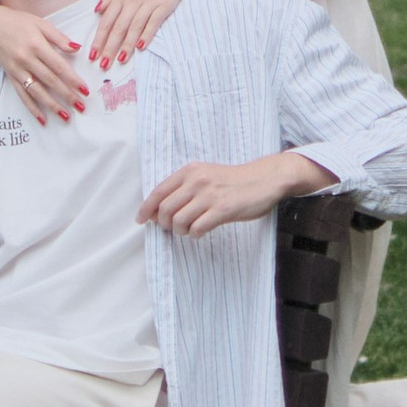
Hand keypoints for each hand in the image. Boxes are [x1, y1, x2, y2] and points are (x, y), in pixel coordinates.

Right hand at [0, 0, 88, 123]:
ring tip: (65, 116)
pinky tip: (42, 118)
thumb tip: (77, 49)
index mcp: (37, 45)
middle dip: (66, 95)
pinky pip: (22, 95)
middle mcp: (26, 59)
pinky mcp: (11, 77)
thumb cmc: (18, 23)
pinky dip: (32, 108)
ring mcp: (17, 70)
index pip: (58, 66)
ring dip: (51, 105)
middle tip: (81, 106)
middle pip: (50, 80)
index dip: (72, 79)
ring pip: (36, 91)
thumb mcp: (40, 24)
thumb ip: (59, 38)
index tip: (84, 90)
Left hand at [91, 0, 264, 65]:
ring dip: (126, 45)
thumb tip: (97, 10)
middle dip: (109, 47)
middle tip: (103, 64)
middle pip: (118, 27)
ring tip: (120, 60)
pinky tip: (141, 47)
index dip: (99, 39)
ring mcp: (148, 4)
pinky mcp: (163, 7)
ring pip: (134, 28)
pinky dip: (147, 35)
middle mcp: (132, 0)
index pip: (106, 21)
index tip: (92, 54)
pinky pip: (153, 23)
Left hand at [138, 148, 327, 237]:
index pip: (158, 191)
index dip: (146, 208)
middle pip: (164, 210)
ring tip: (190, 229)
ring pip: (178, 221)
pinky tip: (201, 231)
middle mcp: (196, 181)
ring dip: (181, 231)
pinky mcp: (223, 210)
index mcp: (189, 171)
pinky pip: (197, 229)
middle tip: (172, 228)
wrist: (264, 179)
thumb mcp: (205, 174)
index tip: (141, 220)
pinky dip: (195, 234)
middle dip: (163, 224)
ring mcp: (209, 195)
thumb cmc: (232, 180)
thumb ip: (184, 187)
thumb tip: (159, 208)